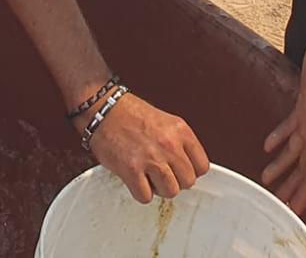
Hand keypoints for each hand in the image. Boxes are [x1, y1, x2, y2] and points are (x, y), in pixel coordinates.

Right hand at [78, 91, 209, 202]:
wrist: (103, 108)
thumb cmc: (130, 113)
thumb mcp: (166, 121)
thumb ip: (179, 143)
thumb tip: (187, 167)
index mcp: (180, 131)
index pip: (202, 167)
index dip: (190, 171)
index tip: (180, 170)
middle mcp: (169, 145)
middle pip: (188, 182)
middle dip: (175, 181)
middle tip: (162, 173)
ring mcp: (151, 158)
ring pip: (171, 192)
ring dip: (159, 189)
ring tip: (149, 177)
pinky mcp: (131, 170)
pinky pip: (146, 196)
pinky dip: (140, 192)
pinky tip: (136, 179)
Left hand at [262, 61, 305, 214]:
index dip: (303, 197)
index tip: (292, 214)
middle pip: (303, 169)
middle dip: (291, 187)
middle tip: (277, 203)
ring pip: (294, 151)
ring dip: (281, 165)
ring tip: (265, 178)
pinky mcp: (303, 108)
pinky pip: (290, 129)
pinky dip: (279, 138)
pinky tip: (267, 145)